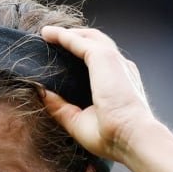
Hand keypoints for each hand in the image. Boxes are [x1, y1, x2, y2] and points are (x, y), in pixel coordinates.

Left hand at [38, 26, 158, 163]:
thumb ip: (60, 106)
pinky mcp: (104, 57)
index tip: (60, 57)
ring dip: (67, 34)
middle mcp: (118, 68)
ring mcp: (113, 61)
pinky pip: (79, 41)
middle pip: (94, 45)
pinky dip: (63, 36)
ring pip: (88, 39)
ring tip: (47, 34)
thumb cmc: (111, 137)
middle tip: (51, 40)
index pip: (97, 64)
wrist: (131, 138)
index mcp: (117, 83)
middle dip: (74, 39)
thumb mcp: (78, 121)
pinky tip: (47, 35)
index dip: (79, 57)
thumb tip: (41, 92)